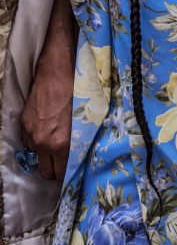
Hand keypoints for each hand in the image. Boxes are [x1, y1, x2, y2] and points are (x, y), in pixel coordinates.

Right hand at [20, 51, 73, 180]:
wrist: (57, 70)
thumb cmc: (77, 91)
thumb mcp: (84, 119)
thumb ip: (79, 141)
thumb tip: (80, 155)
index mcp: (60, 144)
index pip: (61, 173)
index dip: (67, 174)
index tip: (71, 170)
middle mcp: (43, 143)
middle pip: (46, 171)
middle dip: (54, 170)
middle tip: (63, 163)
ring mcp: (31, 133)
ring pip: (36, 157)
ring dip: (45, 155)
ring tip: (55, 145)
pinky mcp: (24, 123)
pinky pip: (29, 142)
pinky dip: (37, 142)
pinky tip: (46, 132)